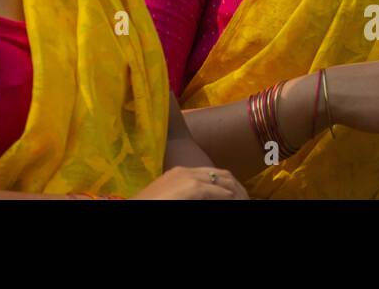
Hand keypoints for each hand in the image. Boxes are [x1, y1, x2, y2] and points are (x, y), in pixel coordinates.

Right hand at [133, 166, 248, 199]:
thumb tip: (199, 197)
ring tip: (243, 200)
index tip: (235, 195)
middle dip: (235, 186)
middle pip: (221, 175)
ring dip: (235, 192)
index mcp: (180, 172)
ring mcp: (189, 177)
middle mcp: (186, 171)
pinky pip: (219, 192)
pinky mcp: (193, 188)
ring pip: (223, 181)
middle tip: (244, 198)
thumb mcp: (169, 196)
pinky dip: (229, 197)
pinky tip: (235, 201)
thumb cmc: (149, 202)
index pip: (211, 174)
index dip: (226, 185)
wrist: (134, 206)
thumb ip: (185, 195)